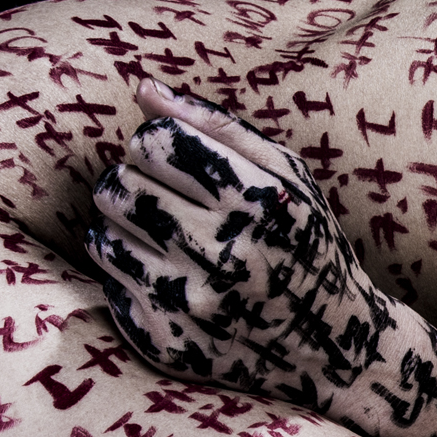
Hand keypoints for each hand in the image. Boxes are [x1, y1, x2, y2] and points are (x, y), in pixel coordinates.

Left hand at [84, 81, 403, 408]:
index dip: (156, 143)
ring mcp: (192, 301)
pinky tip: (165, 275)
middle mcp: (222, 252)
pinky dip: (127, 272)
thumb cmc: (306, 244)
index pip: (155, 141)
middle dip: (134, 182)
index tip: (174, 159)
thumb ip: (217, 125)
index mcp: (255, 200)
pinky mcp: (168, 340)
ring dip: (125, 225)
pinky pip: (109, 282)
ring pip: (104, 230)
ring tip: (164, 235)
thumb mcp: (287, 176)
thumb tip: (143, 88)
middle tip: (164, 199)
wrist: (332, 348)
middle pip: (120, 184)